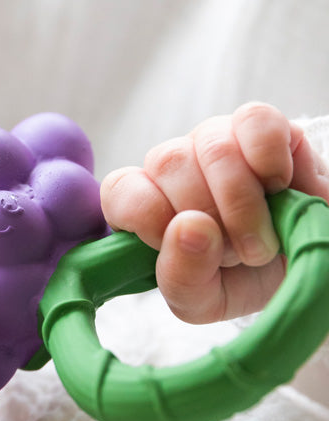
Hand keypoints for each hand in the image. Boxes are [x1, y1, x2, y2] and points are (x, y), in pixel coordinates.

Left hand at [100, 102, 328, 322]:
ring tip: (262, 238)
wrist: (299, 266)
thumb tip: (189, 227)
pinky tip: (279, 187)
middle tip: (239, 255)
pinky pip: (254, 120)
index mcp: (147, 203)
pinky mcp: (261, 125)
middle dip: (210, 220)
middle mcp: (175, 165)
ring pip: (213, 148)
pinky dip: (268, 159)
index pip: (121, 189)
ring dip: (242, 203)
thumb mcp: (204, 300)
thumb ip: (183, 276)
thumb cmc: (242, 280)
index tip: (187, 249)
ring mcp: (216, 138)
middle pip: (169, 166)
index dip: (150, 217)